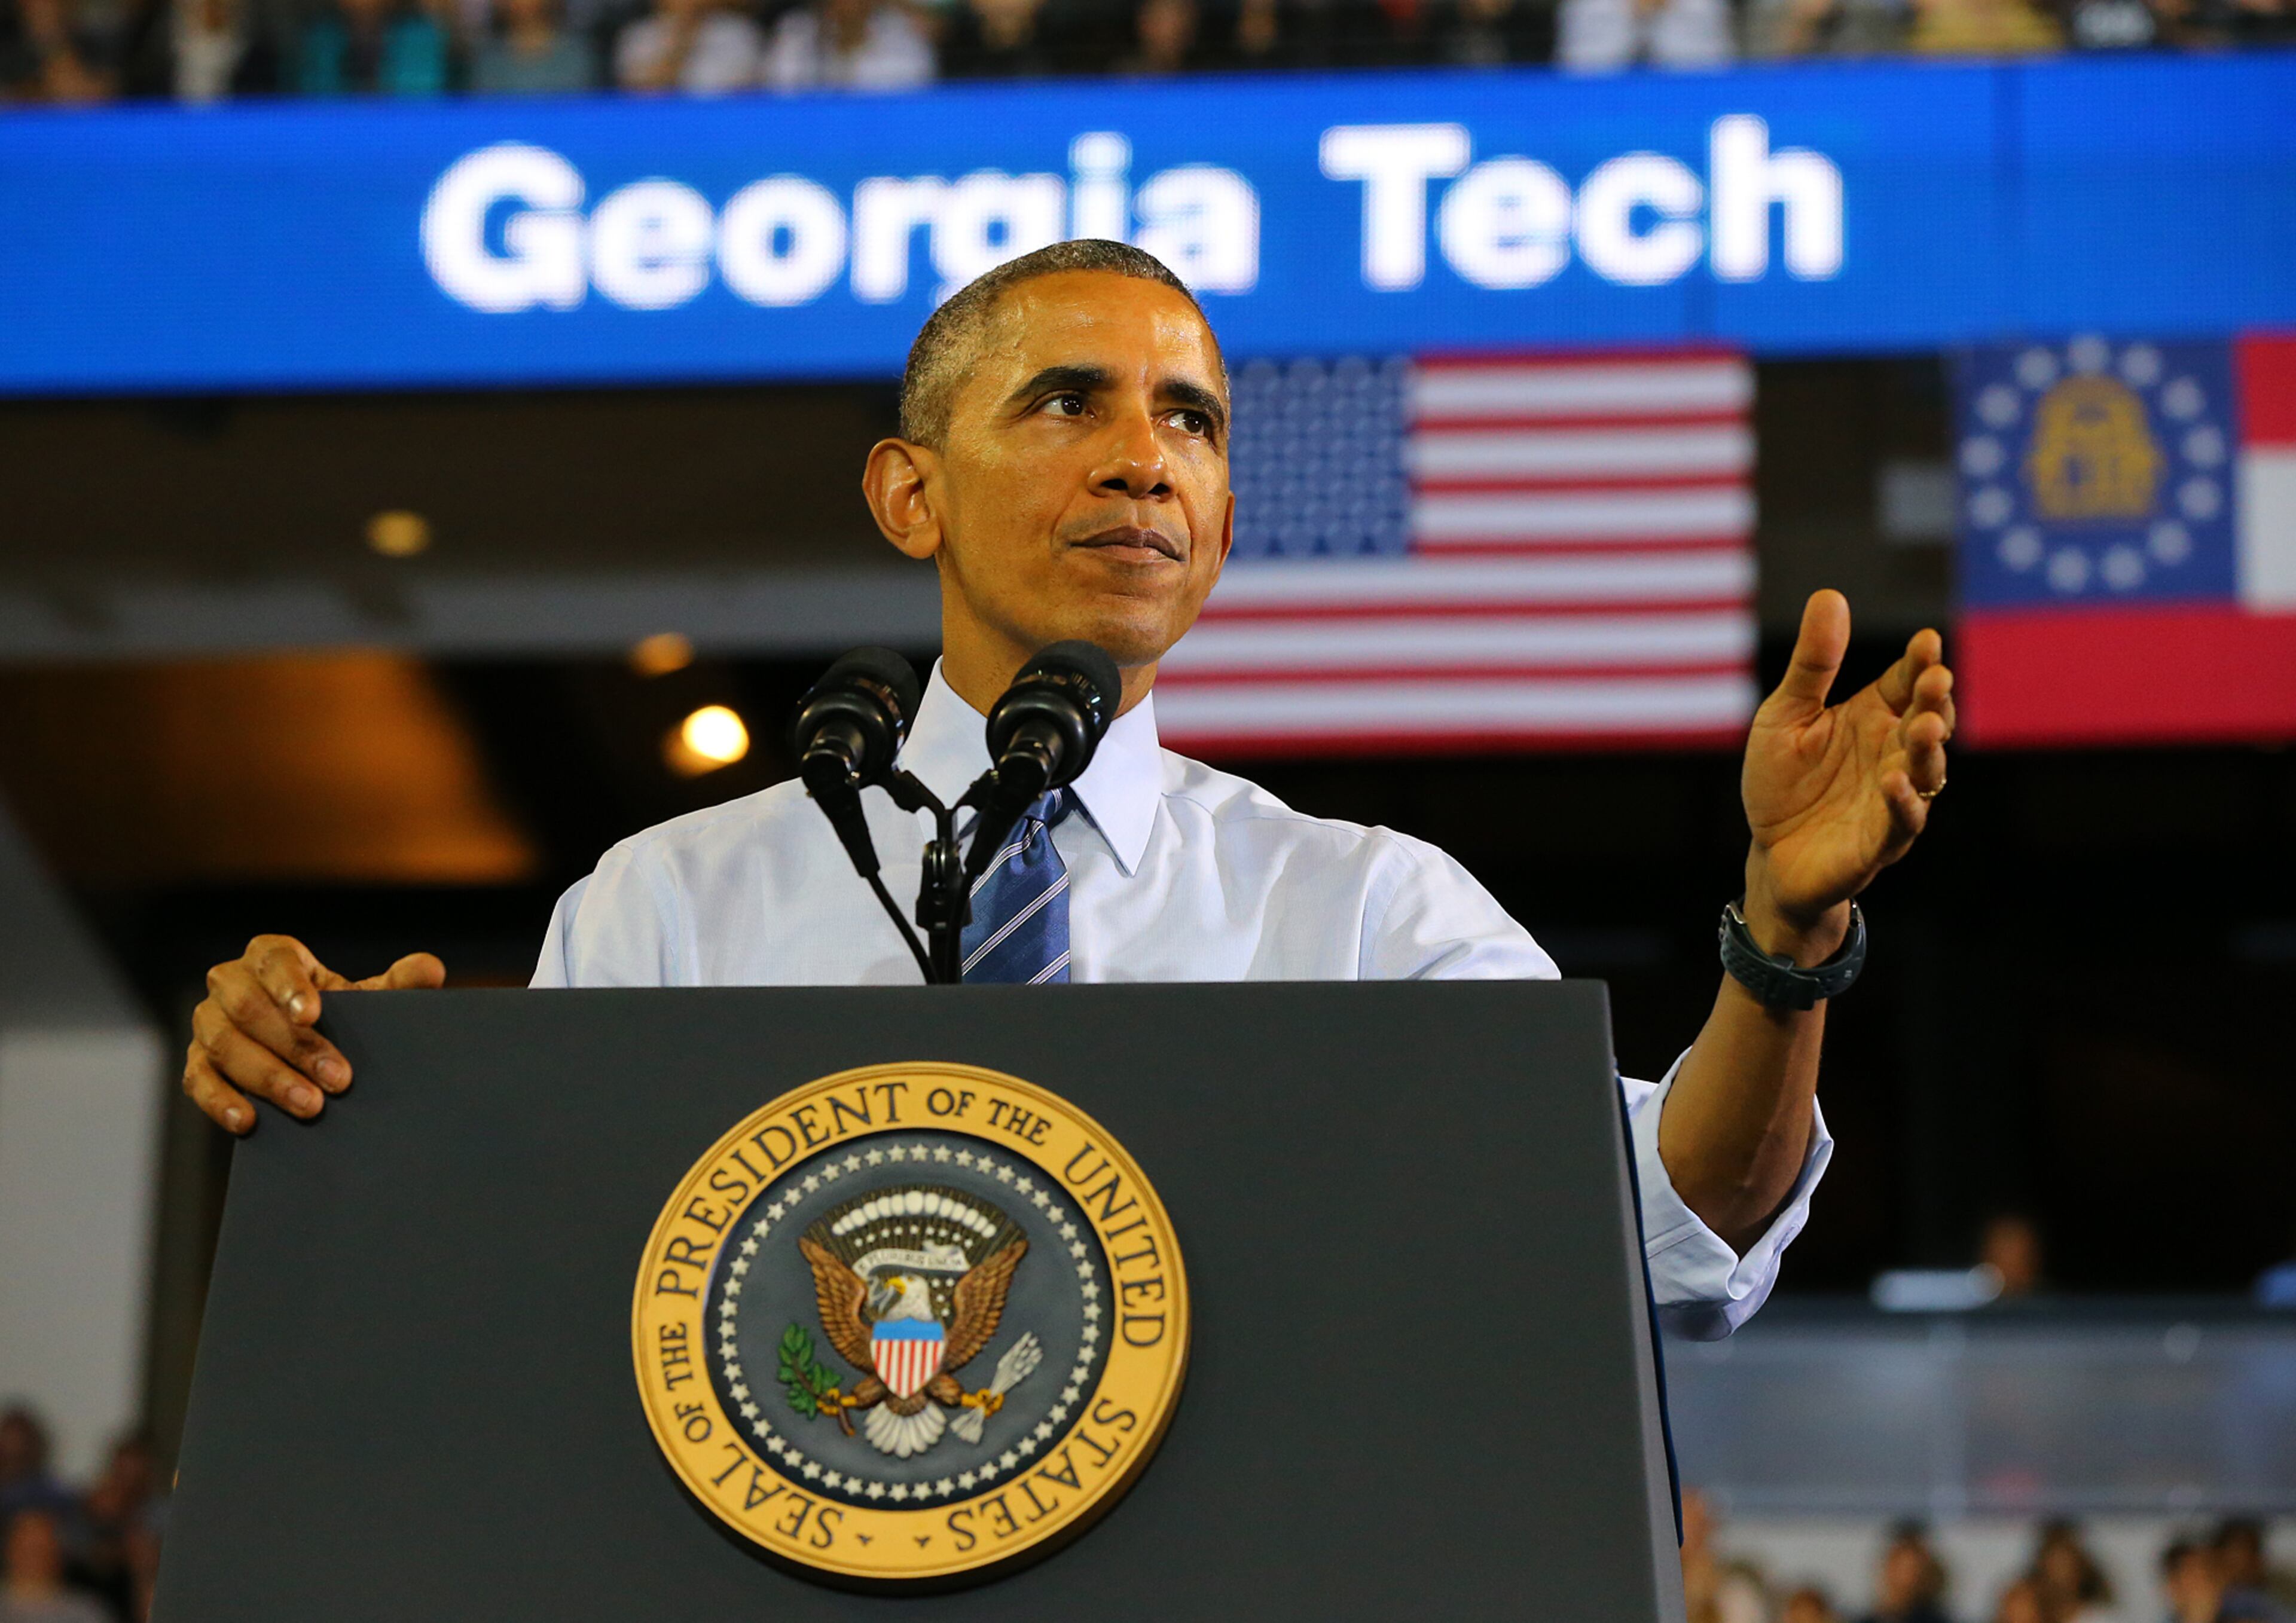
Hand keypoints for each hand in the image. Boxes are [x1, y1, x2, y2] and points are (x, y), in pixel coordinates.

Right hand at [183, 935, 444, 1134]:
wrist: (305, 1050)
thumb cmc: (339, 1014)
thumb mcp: (368, 998)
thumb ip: (399, 984)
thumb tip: (431, 970)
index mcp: (272, 955)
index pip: (273, 959)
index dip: (290, 985)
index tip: (314, 1013)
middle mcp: (230, 982)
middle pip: (249, 1008)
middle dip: (294, 1046)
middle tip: (338, 1080)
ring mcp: (208, 1022)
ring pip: (224, 1045)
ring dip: (267, 1078)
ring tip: (310, 1107)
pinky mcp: (196, 1062)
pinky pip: (197, 1080)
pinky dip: (221, 1101)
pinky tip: (248, 1121)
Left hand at [1740, 590, 1953, 961]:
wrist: (1770, 854)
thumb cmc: (1781, 782)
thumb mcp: (1786, 714)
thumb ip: (1812, 664)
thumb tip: (1831, 595)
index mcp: (1873, 718)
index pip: (1908, 683)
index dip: (1920, 663)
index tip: (1927, 641)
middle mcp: (1893, 754)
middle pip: (1927, 721)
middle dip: (1934, 700)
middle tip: (1935, 678)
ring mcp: (1893, 799)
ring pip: (1925, 771)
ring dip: (1927, 748)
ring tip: (1924, 725)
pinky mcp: (1879, 842)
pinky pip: (1901, 822)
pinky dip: (1902, 803)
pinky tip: (1894, 781)